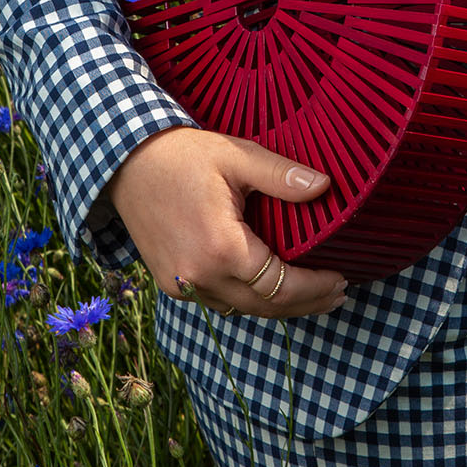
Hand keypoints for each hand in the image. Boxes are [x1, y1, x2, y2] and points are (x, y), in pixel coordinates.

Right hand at [103, 128, 347, 320]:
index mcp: (221, 249)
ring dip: (277, 307)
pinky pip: (219, 302)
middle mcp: (200, 277)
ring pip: (241, 310)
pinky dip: (248, 301)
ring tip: (311, 295)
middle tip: (337, 294)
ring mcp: (182, 285)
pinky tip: (267, 288)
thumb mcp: (236, 156)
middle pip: (265, 307)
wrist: (124, 162)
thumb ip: (282, 175)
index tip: (341, 278)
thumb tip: (325, 186)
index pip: (281, 285)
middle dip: (305, 303)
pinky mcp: (171, 284)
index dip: (315, 287)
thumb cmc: (182, 155)